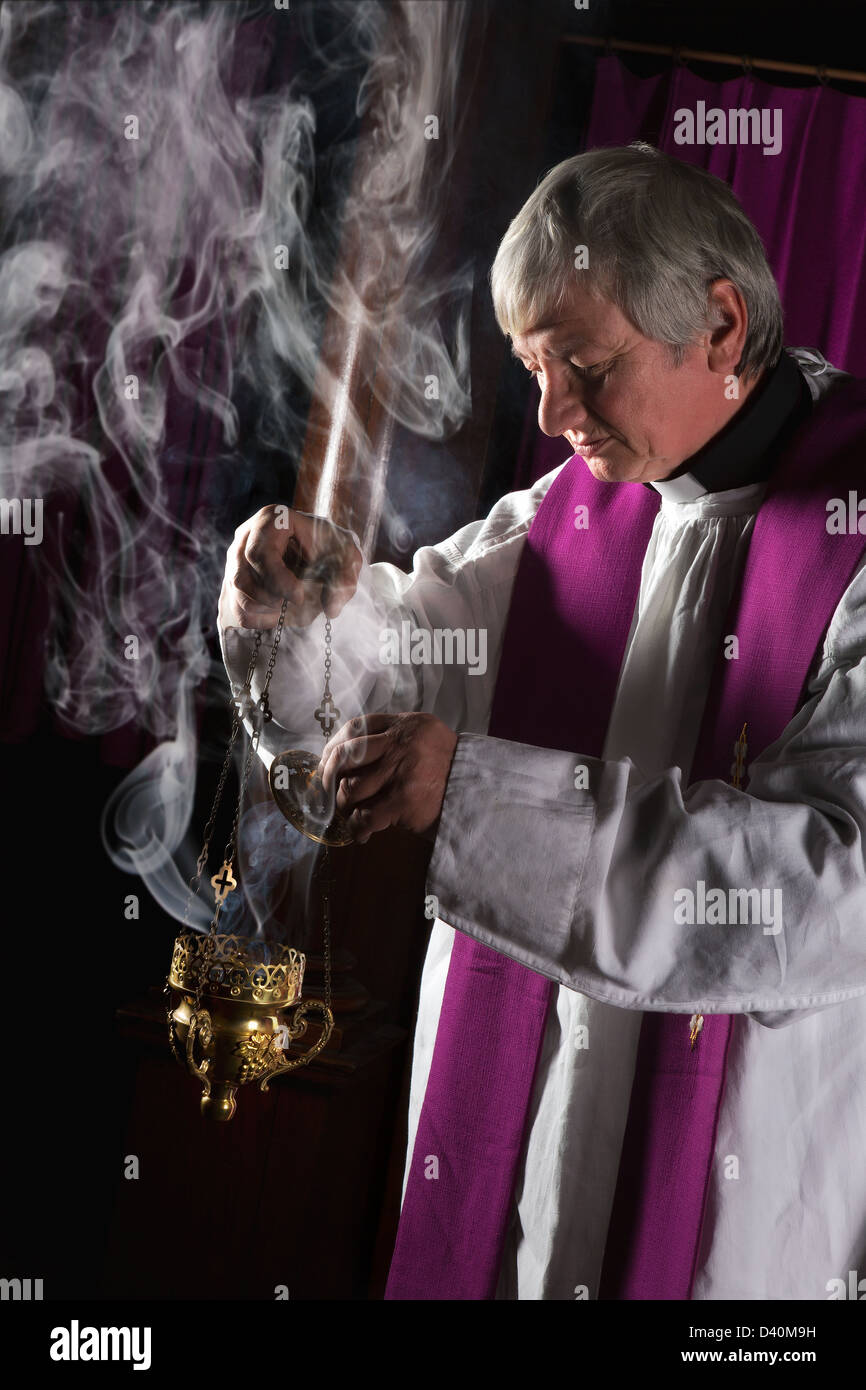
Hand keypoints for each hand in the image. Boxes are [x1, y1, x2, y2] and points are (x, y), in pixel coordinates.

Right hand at [219, 505, 362, 628]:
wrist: (322, 551)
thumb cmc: (332, 548)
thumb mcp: (347, 556)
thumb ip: (345, 578)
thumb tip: (331, 609)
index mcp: (272, 520)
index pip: (259, 553)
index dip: (277, 581)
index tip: (299, 597)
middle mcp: (246, 535)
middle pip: (242, 576)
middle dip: (271, 597)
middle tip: (296, 601)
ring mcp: (236, 558)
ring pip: (236, 592)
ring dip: (264, 608)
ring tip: (288, 605)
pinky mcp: (234, 578)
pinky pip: (235, 607)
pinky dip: (256, 618)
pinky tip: (277, 614)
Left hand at [318, 712, 458, 843]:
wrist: (478, 794)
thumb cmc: (447, 770)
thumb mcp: (426, 738)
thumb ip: (394, 738)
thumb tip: (348, 756)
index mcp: (406, 725)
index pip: (356, 727)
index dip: (334, 745)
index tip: (326, 761)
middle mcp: (402, 743)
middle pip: (346, 755)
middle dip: (328, 776)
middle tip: (326, 792)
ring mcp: (402, 771)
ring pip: (351, 788)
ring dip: (344, 805)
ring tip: (349, 814)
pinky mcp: (404, 800)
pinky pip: (366, 816)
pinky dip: (358, 828)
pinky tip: (361, 833)